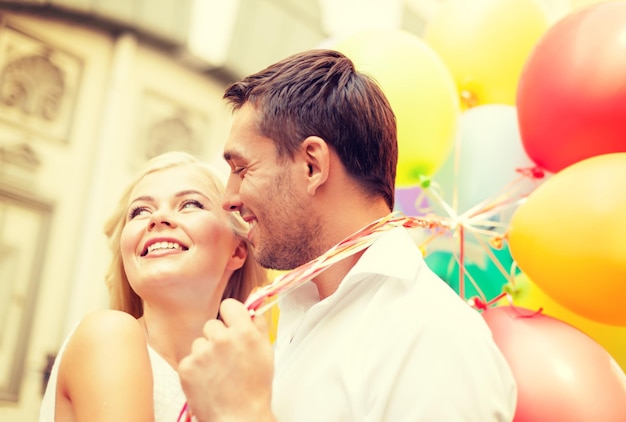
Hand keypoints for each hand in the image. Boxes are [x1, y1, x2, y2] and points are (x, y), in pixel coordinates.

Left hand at [178, 299, 275, 421]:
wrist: (239, 418)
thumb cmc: (255, 390)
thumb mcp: (266, 354)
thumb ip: (259, 328)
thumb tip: (253, 312)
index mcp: (243, 332)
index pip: (228, 305)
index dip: (230, 315)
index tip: (231, 324)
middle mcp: (222, 338)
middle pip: (212, 324)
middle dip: (217, 338)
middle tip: (226, 358)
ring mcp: (202, 352)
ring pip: (199, 342)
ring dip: (206, 354)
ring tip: (217, 373)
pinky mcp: (187, 367)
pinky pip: (189, 359)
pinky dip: (196, 369)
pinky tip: (207, 381)